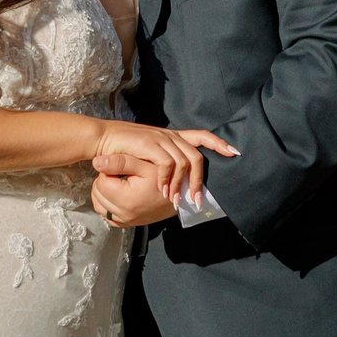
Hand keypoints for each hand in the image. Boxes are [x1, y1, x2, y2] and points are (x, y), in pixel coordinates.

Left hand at [92, 166, 177, 228]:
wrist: (181, 197)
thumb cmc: (166, 178)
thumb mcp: (145, 165)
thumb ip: (120, 161)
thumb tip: (96, 161)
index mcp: (127, 199)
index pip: (101, 181)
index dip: (110, 170)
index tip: (122, 167)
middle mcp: (123, 214)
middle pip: (97, 193)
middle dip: (106, 181)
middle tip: (122, 174)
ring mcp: (124, 221)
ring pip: (99, 204)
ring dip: (105, 192)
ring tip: (121, 183)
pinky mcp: (126, 224)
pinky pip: (106, 214)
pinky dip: (108, 203)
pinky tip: (120, 194)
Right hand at [93, 121, 233, 204]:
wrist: (102, 139)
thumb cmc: (123, 148)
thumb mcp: (148, 153)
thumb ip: (164, 160)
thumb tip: (178, 176)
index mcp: (172, 137)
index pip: (202, 135)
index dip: (219, 143)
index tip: (234, 153)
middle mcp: (169, 136)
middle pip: (196, 156)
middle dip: (199, 181)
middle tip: (197, 200)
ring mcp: (160, 139)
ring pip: (183, 163)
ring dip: (181, 185)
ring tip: (176, 201)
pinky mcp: (149, 144)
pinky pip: (166, 164)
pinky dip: (167, 179)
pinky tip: (162, 191)